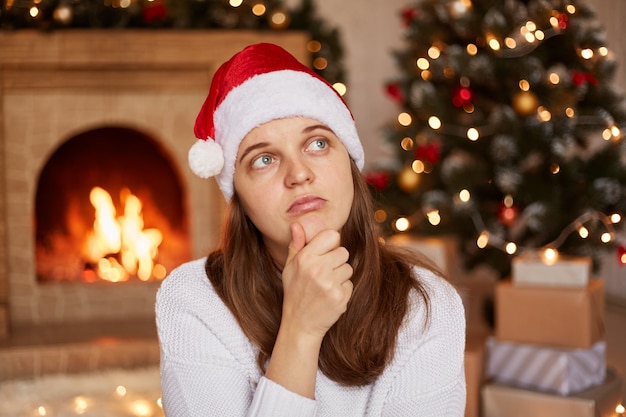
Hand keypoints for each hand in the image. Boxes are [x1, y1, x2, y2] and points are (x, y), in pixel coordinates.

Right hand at [280, 222, 353, 340]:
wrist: (300, 325)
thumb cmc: (295, 292)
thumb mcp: (290, 268)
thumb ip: (296, 245)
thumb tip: (297, 224)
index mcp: (305, 258)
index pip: (332, 236)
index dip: (330, 244)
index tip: (325, 253)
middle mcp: (317, 269)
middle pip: (343, 252)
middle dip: (336, 261)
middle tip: (324, 274)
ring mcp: (330, 284)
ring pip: (348, 268)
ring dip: (340, 276)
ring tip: (325, 286)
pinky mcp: (340, 297)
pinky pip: (350, 284)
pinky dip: (342, 290)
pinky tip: (329, 297)